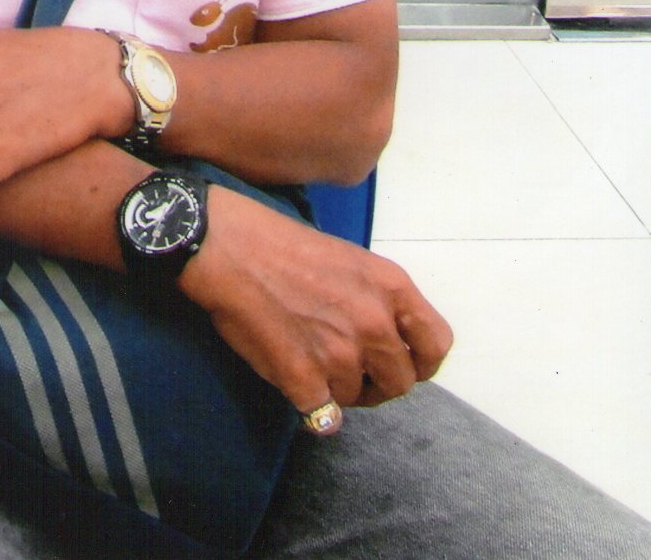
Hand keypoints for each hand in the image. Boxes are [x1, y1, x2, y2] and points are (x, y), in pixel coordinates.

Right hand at [180, 186, 452, 425]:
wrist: (227, 246)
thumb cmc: (283, 245)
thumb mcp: (350, 260)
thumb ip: (378, 301)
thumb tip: (389, 344)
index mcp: (391, 286)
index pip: (436, 345)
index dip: (421, 361)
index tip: (402, 363)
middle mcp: (374, 323)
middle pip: (401, 383)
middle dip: (377, 381)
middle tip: (350, 367)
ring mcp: (339, 354)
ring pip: (358, 399)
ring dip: (339, 390)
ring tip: (312, 362)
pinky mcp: (304, 379)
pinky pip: (323, 418)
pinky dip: (311, 408)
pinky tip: (294, 381)